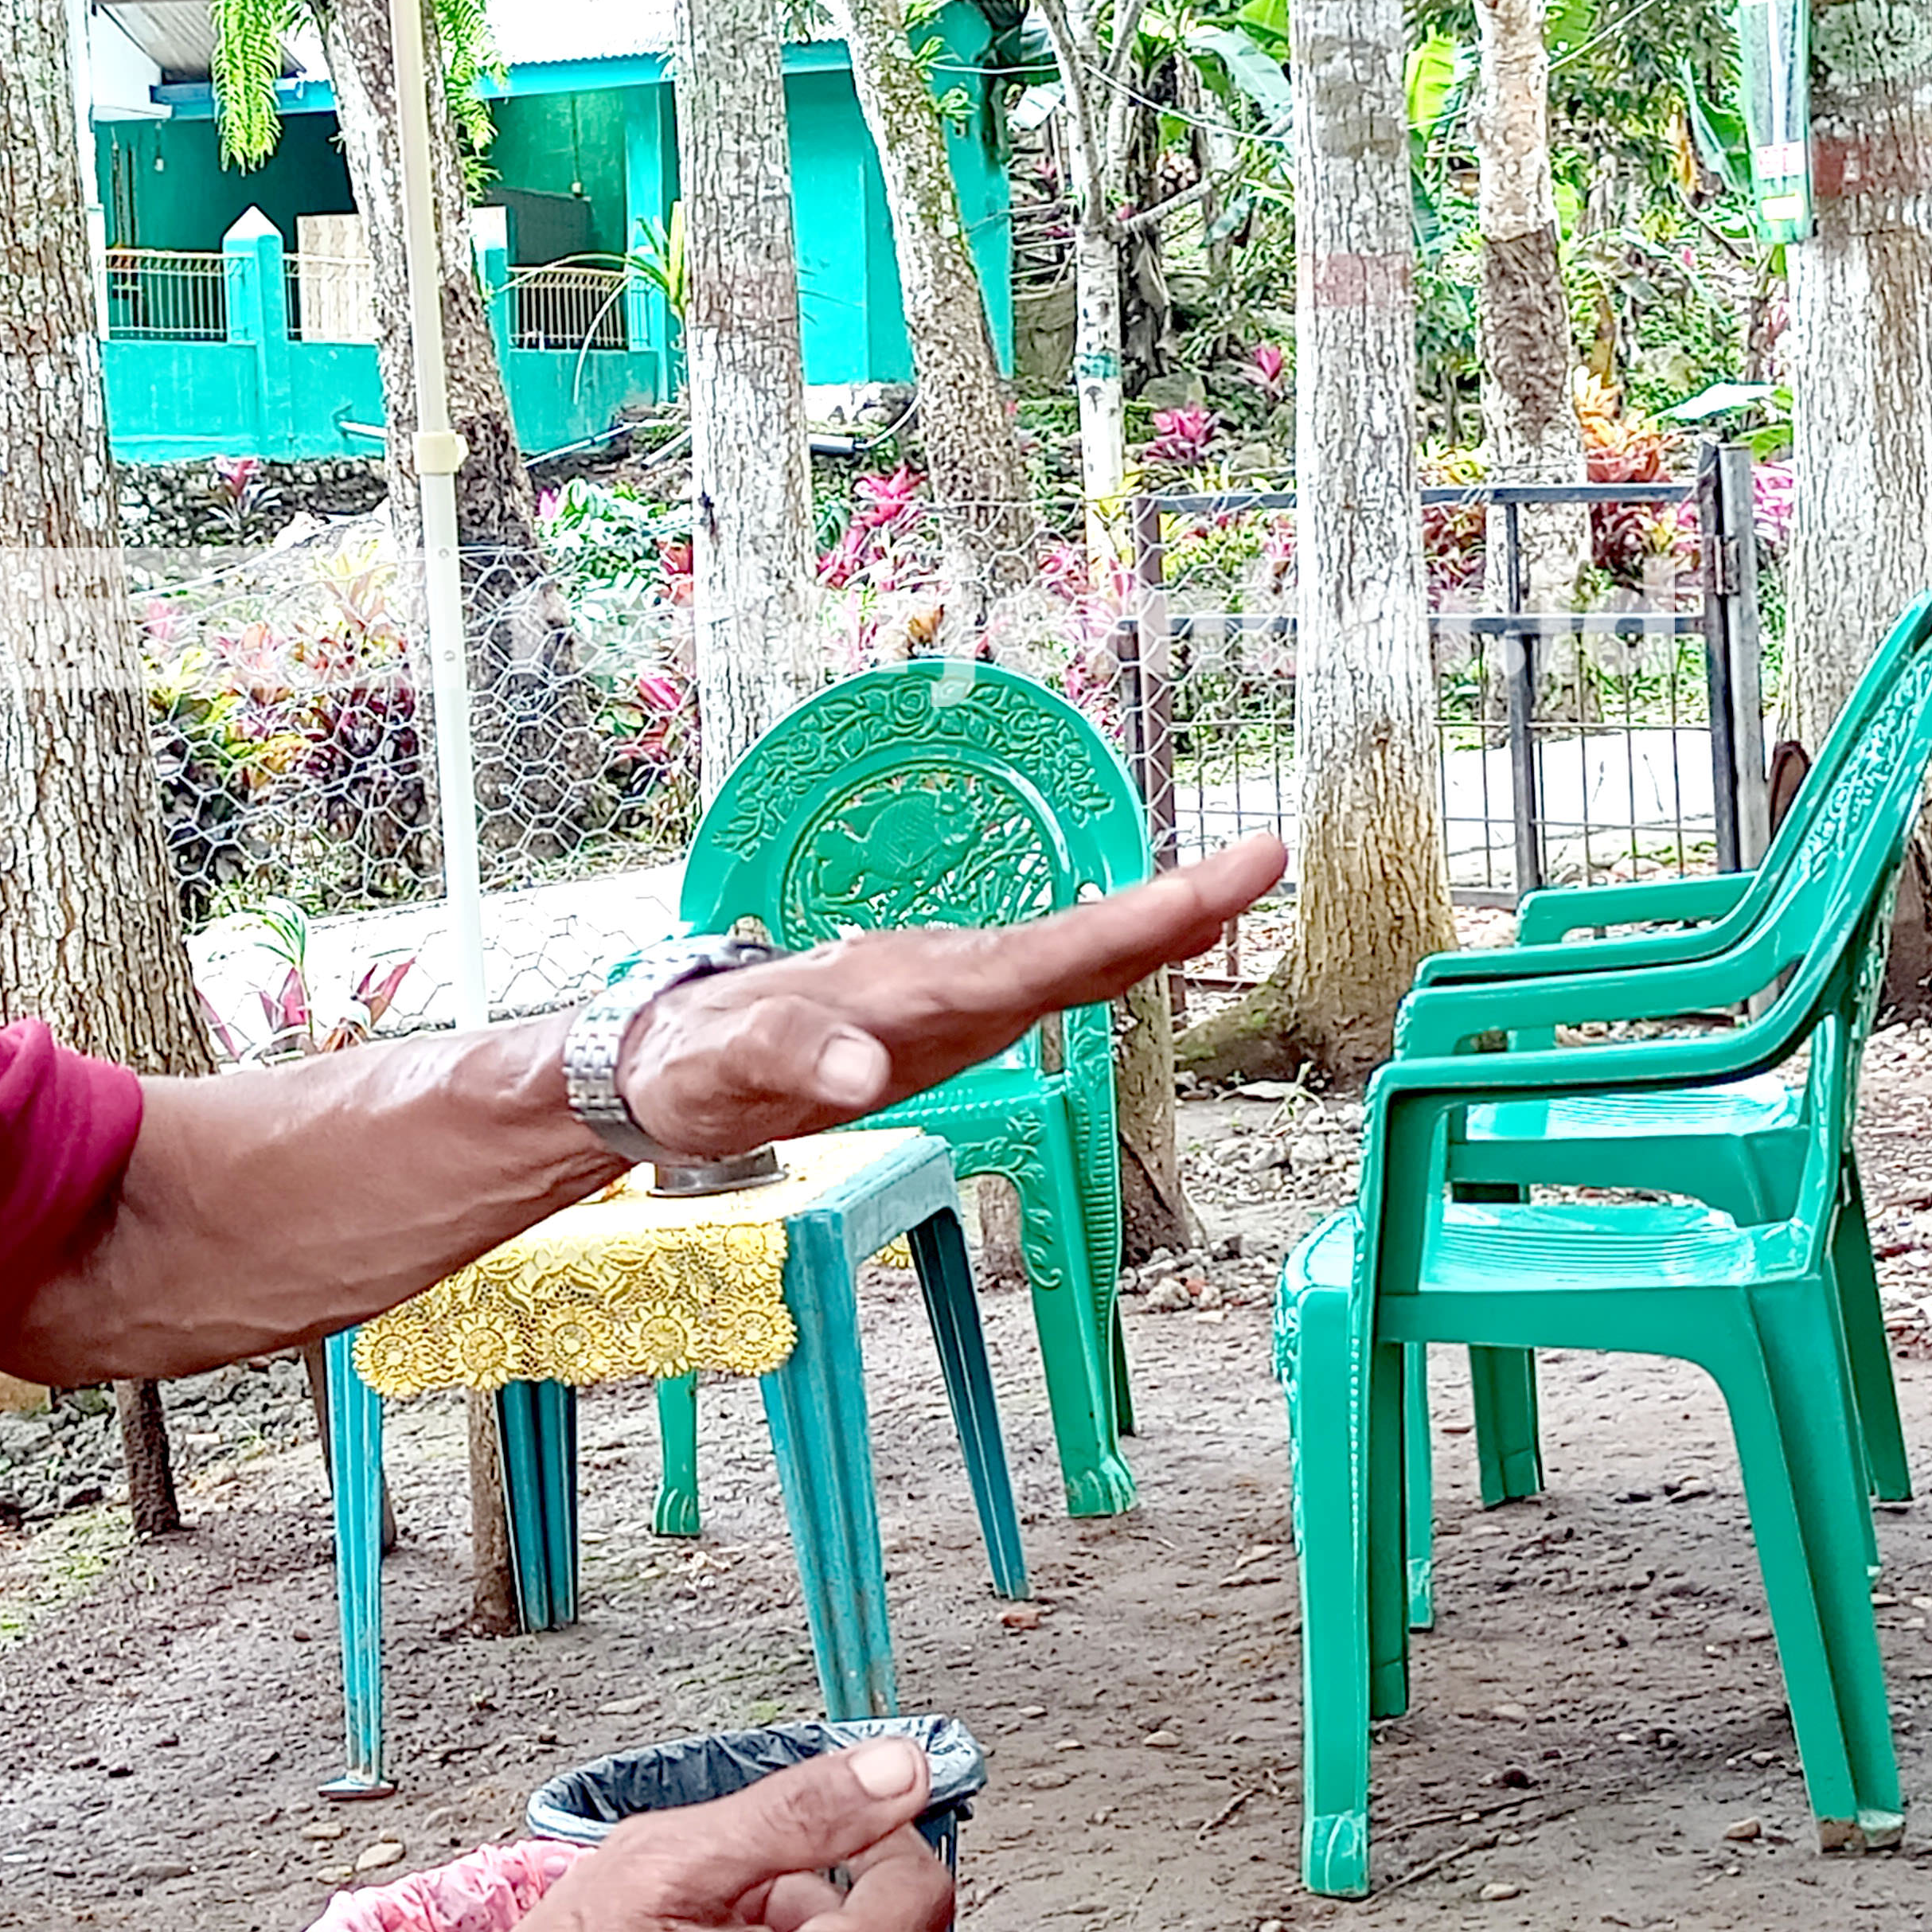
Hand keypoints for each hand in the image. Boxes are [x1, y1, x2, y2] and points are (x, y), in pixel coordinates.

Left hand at [616, 834, 1285, 1162]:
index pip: (1042, 956)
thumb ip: (789, 1060)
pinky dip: (1109, 961)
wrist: (666, 1057)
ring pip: (1069, 958)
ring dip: (1154, 927)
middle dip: (1172, 908)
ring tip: (1240, 888)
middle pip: (1075, 945)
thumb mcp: (723, 1071)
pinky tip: (1159, 947)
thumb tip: (860, 1071)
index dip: (1137, 925)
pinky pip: (1043, 984)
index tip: (1216, 883)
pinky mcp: (946, 1019)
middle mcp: (942, 979)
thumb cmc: (693, 1063)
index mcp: (908, 989)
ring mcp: (949, 995)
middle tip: (1266, 859)